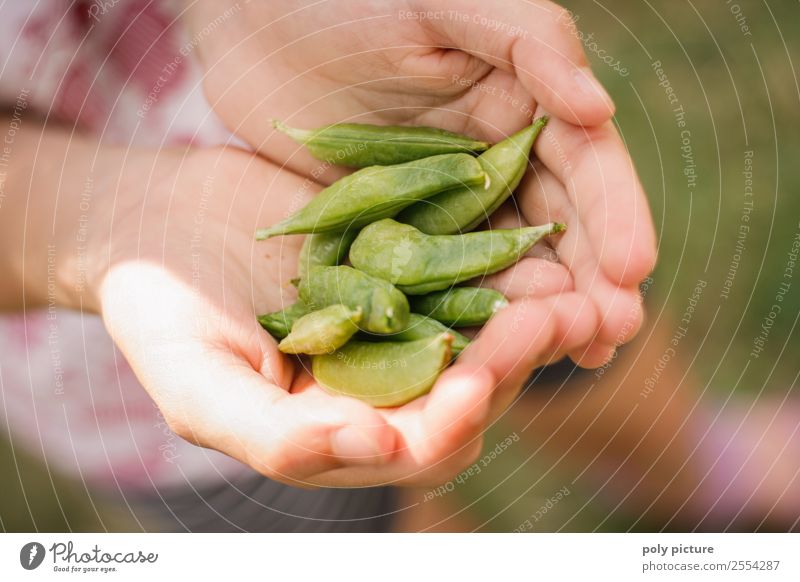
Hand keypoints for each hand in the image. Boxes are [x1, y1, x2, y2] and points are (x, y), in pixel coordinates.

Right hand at [92, 145, 596, 486]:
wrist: (156, 221)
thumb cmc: (160, 311)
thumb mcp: (196, 383)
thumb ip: (275, 437)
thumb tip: (374, 447)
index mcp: (344, 429)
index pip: (421, 446)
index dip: (452, 422)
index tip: (474, 383)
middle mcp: (386, 382)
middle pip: (471, 390)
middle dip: (516, 361)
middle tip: (563, 318)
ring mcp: (403, 318)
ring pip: (486, 329)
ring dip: (534, 314)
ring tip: (577, 286)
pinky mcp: (409, 258)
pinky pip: (468, 262)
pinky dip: (503, 256)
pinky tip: (537, 235)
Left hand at [188, 0, 655, 364]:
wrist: (253, 19)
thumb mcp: (443, 2)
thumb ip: (528, 42)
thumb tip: (600, 110)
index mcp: (519, 98)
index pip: (582, 163)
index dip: (614, 215)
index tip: (634, 272)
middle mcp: (490, 154)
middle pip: (553, 223)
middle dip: (587, 280)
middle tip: (611, 336)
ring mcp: (441, 197)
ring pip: (500, 259)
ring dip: (537, 308)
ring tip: (574, 357)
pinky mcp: (391, 226)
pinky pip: (431, 273)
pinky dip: (463, 309)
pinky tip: (486, 350)